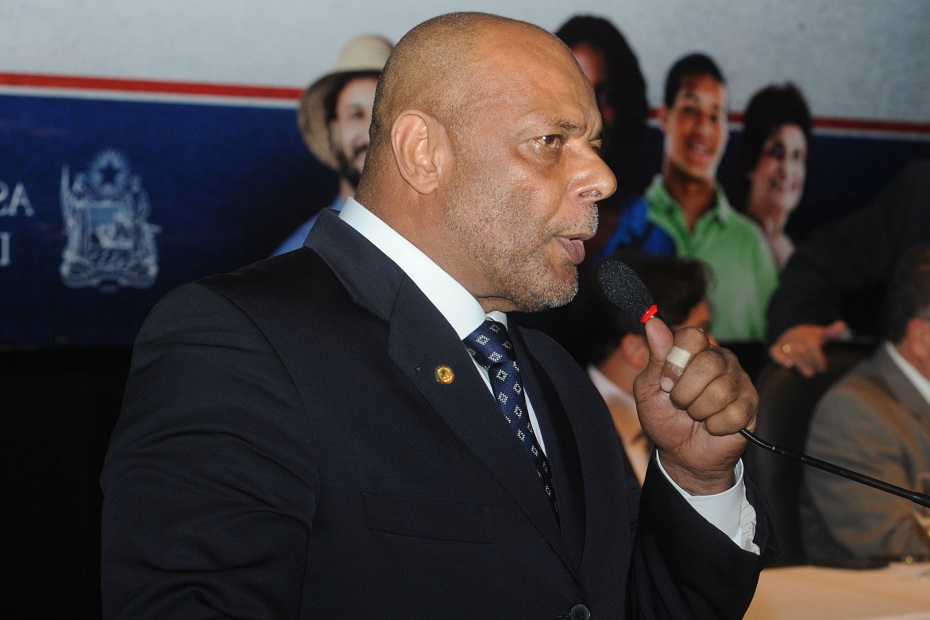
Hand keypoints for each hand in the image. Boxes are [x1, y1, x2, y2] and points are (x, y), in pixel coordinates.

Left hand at [634, 318, 757, 495]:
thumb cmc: (664, 417)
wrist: (681, 453)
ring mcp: (738, 381)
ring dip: (699, 411)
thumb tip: (654, 323)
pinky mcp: (750, 405)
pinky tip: (712, 426)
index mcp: (695, 350)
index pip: (692, 336)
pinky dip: (715, 426)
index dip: (675, 362)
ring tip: (695, 415)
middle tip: (679, 403)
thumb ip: (655, 357)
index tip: (665, 382)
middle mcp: (720, 360)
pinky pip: (734, 414)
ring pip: (721, 391)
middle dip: (685, 391)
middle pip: (709, 363)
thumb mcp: (648, 388)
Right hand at [768, 321, 848, 377]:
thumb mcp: (820, 333)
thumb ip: (831, 331)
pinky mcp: (775, 348)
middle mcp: (793, 336)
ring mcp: (783, 341)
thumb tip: (842, 325)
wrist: (790, 333)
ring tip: (809, 373)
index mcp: (805, 332)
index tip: (823, 367)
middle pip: (802, 350)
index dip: (818, 357)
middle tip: (816, 371)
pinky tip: (788, 366)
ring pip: (791, 352)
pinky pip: (775, 352)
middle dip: (810, 361)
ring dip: (800, 363)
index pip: (812, 345)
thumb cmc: (809, 337)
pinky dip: (780, 358)